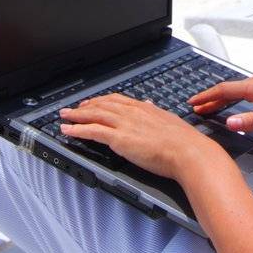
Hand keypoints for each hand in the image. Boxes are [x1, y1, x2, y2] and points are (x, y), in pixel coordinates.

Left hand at [58, 94, 217, 181]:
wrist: (188, 151)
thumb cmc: (184, 142)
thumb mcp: (169, 121)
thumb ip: (156, 114)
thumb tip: (150, 105)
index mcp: (145, 108)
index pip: (117, 100)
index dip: (102, 101)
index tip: (93, 102)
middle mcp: (132, 113)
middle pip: (102, 105)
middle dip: (84, 106)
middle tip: (72, 109)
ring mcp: (125, 125)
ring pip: (94, 115)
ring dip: (76, 116)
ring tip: (64, 117)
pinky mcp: (120, 139)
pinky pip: (93, 132)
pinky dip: (77, 130)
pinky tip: (67, 131)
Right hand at [190, 71, 252, 131]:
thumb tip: (229, 123)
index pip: (224, 90)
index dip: (207, 97)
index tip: (193, 102)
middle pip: (229, 89)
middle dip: (211, 98)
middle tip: (198, 108)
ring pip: (238, 88)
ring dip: (223, 97)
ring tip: (212, 107)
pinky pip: (247, 88)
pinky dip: (235, 95)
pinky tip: (238, 102)